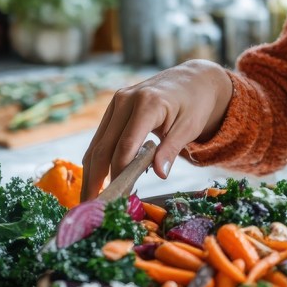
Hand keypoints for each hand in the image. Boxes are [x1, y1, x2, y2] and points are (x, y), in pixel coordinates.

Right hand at [80, 59, 232, 200]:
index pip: (126, 145)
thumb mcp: (190, 126)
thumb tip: (161, 174)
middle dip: (96, 178)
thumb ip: (172, 149)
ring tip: (92, 199)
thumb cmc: (194, 104)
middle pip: (104, 146)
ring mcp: (116, 102)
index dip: (119, 173)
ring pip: (97, 143)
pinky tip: (98, 181)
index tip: (118, 197)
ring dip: (92, 172)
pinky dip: (98, 160)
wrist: (192, 80)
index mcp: (147, 103)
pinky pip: (101, 138)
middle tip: (94, 206)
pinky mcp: (114, 108)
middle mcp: (125, 99)